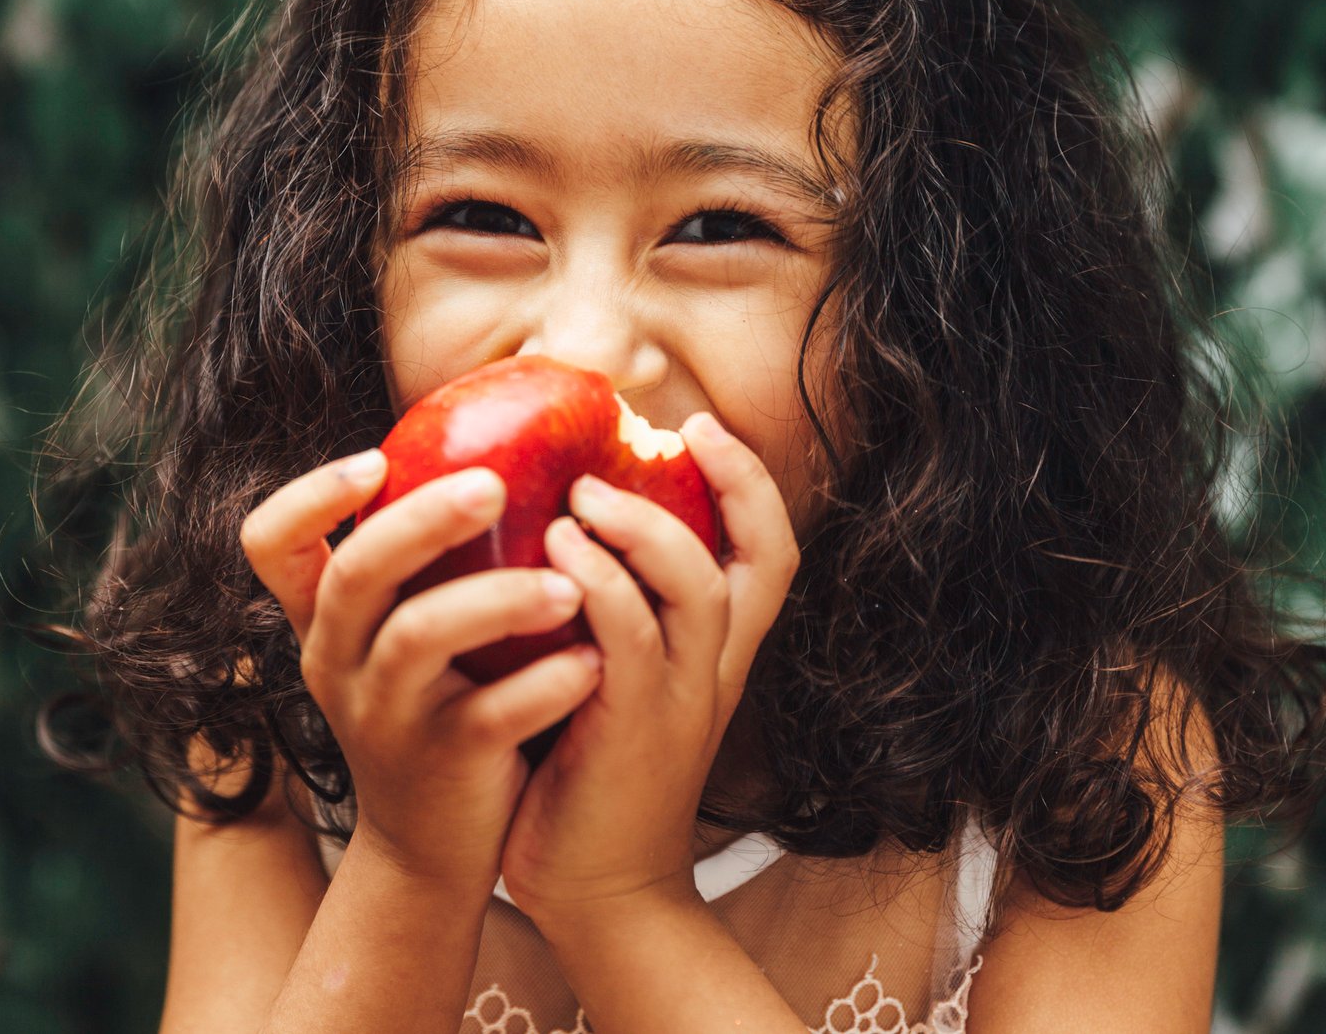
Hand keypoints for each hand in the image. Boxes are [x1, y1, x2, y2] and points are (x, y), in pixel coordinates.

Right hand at [239, 451, 603, 892]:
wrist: (432, 848)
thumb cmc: (438, 702)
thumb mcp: (404, 634)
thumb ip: (424, 559)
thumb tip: (496, 445)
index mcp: (325, 619)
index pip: (270, 542)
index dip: (310, 494)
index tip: (375, 459)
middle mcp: (338, 661)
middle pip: (357, 572)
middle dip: (423, 520)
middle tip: (493, 484)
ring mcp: (384, 716)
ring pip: (419, 638)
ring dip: (497, 599)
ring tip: (569, 585)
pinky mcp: (443, 763)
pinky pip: (490, 714)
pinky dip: (544, 684)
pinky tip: (592, 662)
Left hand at [497, 413, 800, 917]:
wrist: (597, 896)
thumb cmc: (588, 774)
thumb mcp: (613, 678)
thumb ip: (607, 609)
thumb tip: (554, 519)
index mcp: (717, 656)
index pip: (771, 554)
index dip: (751, 483)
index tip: (703, 427)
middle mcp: (715, 671)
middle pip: (761, 557)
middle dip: (727, 480)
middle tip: (661, 431)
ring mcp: (682, 701)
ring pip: (699, 587)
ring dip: (644, 525)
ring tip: (583, 490)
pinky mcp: (633, 730)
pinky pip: (629, 638)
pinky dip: (599, 582)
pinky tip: (554, 547)